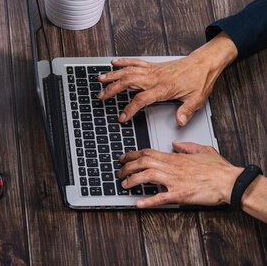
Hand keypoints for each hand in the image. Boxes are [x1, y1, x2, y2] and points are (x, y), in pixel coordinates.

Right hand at [97, 32, 236, 125]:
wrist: (204, 63)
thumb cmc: (200, 80)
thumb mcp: (197, 99)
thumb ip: (186, 111)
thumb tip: (179, 122)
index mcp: (163, 88)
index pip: (141, 99)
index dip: (129, 109)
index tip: (122, 117)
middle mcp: (155, 78)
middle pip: (128, 83)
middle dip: (112, 90)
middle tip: (101, 96)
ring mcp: (152, 70)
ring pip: (128, 71)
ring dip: (113, 75)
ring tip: (100, 79)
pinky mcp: (153, 65)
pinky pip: (135, 62)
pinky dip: (123, 62)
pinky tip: (114, 62)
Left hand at [118, 141, 241, 206]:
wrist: (230, 181)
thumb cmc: (219, 169)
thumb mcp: (202, 150)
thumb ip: (186, 146)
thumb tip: (175, 144)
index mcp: (175, 158)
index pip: (148, 153)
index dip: (132, 155)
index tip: (123, 158)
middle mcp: (171, 167)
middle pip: (142, 163)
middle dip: (127, 166)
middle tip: (119, 172)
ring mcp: (175, 181)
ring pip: (147, 176)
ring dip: (132, 180)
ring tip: (124, 185)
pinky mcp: (180, 194)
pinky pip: (160, 198)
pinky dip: (148, 201)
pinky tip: (139, 203)